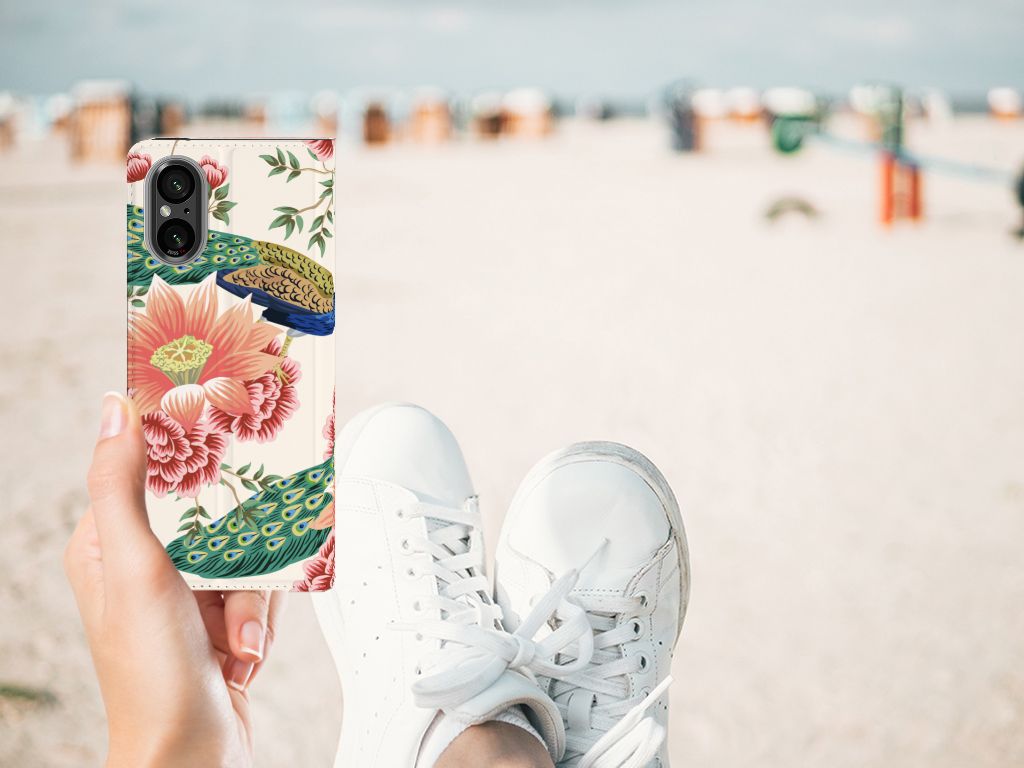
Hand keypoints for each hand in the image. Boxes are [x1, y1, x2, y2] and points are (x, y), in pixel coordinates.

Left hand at [64, 392, 285, 767]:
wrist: (193, 755)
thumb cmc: (152, 675)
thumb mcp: (135, 569)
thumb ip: (122, 488)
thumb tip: (115, 410)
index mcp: (108, 544)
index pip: (148, 471)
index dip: (186, 452)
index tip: (220, 430)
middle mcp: (146, 564)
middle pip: (212, 511)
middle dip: (236, 548)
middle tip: (238, 563)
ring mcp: (185, 593)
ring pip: (244, 550)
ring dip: (249, 597)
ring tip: (235, 634)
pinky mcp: (220, 616)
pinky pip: (260, 586)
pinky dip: (261, 616)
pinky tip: (244, 647)